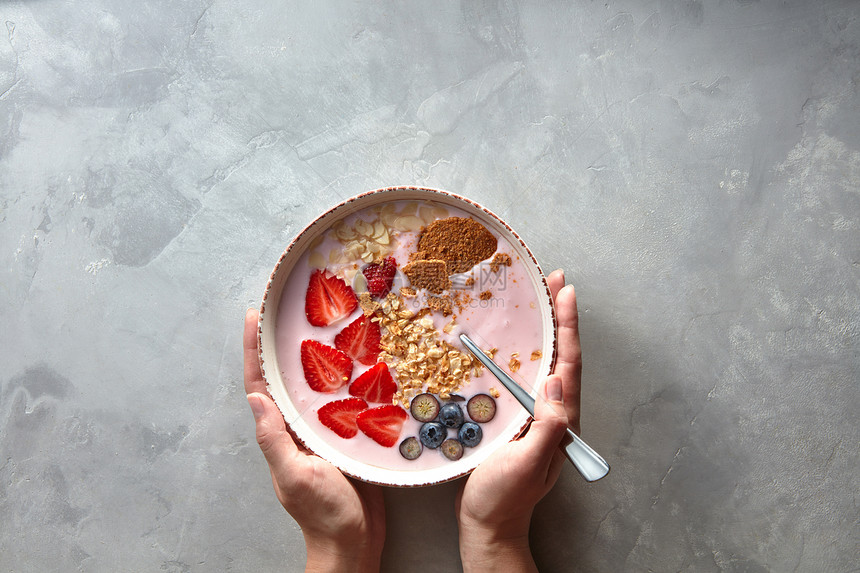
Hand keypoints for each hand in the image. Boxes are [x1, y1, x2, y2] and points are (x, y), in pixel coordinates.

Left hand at [243, 309, 385, 572]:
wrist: (354, 540)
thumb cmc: (324, 513)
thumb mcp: (295, 475)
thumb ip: (274, 440)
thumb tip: (255, 398)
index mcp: (280, 432)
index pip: (260, 383)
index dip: (253, 350)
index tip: (254, 316)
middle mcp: (298, 426)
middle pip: (286, 377)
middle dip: (283, 344)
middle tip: (289, 309)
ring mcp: (323, 431)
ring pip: (316, 386)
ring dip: (317, 356)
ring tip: (325, 324)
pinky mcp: (349, 435)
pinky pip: (345, 400)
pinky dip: (348, 379)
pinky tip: (361, 362)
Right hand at [455, 269, 581, 571]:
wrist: (488, 526)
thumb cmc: (504, 499)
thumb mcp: (526, 464)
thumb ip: (548, 426)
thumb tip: (557, 381)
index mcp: (560, 421)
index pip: (568, 365)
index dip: (567, 327)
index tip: (565, 293)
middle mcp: (554, 415)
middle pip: (562, 358)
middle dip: (561, 319)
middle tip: (555, 282)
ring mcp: (538, 417)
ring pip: (546, 365)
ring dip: (546, 331)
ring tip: (542, 301)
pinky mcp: (521, 421)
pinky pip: (527, 378)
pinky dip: (527, 353)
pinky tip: (518, 344)